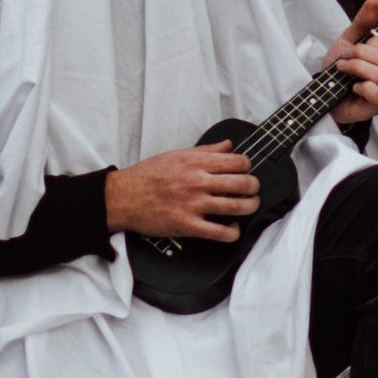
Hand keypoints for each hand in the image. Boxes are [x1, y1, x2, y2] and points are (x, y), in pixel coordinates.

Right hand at [106, 143, 259, 240]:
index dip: (247, 166)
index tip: (246, 170)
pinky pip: (219, 232)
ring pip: (236, 207)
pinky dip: (232, 232)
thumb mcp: (176, 154)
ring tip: (250, 205)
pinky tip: (232, 228)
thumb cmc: (148, 175)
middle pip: (242, 183)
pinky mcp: (187, 225)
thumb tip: (229, 145)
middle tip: (253, 189)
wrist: (123, 197)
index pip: (237, 162)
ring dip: (250, 206)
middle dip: (254, 186)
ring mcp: (193, 205)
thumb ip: (206, 151)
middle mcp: (197, 182)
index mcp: (196, 163)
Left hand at [326, 0, 377, 126]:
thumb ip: (362, 23)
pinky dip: (362, 87)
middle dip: (359, 56)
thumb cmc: (338, 70)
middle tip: (344, 60)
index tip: (351, 49)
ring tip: (344, 71)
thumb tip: (375, 0)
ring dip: (356, 69)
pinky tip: (353, 88)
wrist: (323, 93)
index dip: (369, 45)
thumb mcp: (347, 41)